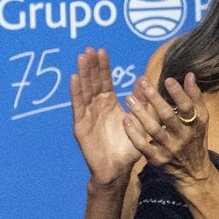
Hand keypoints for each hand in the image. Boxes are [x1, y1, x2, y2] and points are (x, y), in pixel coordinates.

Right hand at [69, 48, 139, 187]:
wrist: (117, 169)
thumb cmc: (127, 148)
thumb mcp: (139, 121)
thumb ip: (141, 102)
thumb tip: (143, 80)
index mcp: (109, 105)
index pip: (104, 82)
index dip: (102, 67)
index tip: (101, 51)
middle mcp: (96, 108)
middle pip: (92, 83)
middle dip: (90, 66)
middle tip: (89, 49)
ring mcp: (86, 116)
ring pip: (84, 91)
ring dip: (82, 74)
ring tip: (81, 58)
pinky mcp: (80, 126)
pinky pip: (78, 107)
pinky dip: (75, 93)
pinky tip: (74, 79)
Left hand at [124, 70, 212, 186]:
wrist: (193, 174)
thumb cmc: (195, 141)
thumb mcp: (201, 121)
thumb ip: (195, 98)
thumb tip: (189, 75)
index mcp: (195, 125)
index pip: (188, 108)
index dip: (179, 94)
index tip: (168, 79)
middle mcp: (182, 136)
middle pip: (168, 116)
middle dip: (155, 99)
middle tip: (143, 83)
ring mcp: (168, 149)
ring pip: (153, 129)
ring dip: (140, 113)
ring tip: (129, 98)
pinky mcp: (156, 159)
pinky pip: (142, 145)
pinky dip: (133, 133)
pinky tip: (125, 120)